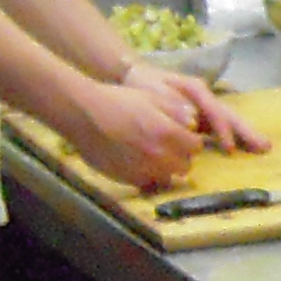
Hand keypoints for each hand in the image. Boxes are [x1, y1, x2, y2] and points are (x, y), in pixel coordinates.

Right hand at [66, 74, 203, 187]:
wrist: (84, 115)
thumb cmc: (117, 102)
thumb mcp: (151, 97)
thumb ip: (177, 110)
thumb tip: (195, 121)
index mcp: (167, 133)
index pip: (196, 147)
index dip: (190, 140)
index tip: (182, 136)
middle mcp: (159, 155)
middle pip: (185, 165)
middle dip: (180, 156)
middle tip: (168, 146)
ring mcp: (143, 170)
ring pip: (168, 177)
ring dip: (165, 167)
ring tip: (152, 154)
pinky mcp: (128, 179)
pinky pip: (148, 183)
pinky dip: (148, 175)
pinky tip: (137, 161)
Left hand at [130, 63, 264, 155]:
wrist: (135, 75)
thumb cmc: (144, 84)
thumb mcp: (154, 90)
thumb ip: (173, 103)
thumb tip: (193, 120)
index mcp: (196, 89)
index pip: (215, 111)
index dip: (223, 130)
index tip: (230, 148)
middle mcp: (204, 96)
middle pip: (230, 114)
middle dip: (247, 131)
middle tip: (266, 146)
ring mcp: (204, 104)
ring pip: (229, 118)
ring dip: (245, 133)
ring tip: (264, 147)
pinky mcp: (201, 113)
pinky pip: (220, 124)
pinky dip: (233, 134)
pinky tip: (244, 147)